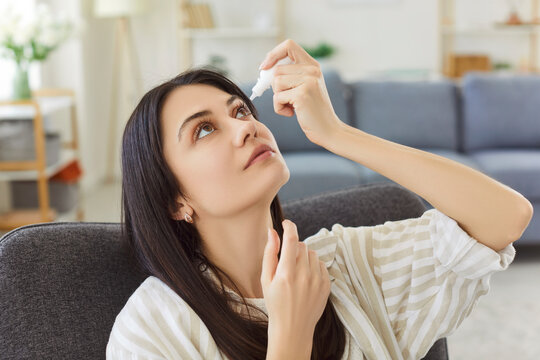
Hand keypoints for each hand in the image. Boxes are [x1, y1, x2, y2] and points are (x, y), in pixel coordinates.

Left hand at [258, 39, 344, 146]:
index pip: (289, 45)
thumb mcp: (304, 87)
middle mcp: (312, 70)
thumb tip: (264, 69)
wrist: (328, 130)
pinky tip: (293, 113)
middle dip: (275, 87)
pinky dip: (280, 108)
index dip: (273, 54)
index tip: (265, 67)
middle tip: (287, 99)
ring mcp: (308, 81)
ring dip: (278, 98)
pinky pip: (277, 98)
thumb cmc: (312, 111)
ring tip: (292, 106)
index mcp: (313, 65)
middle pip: (277, 70)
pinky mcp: (302, 95)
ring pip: (276, 83)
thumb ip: (290, 75)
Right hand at [261, 220, 330, 341]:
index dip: (289, 227)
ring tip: (296, 271)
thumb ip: (270, 254)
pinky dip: (313, 266)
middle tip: (286, 261)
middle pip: (302, 246)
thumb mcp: (266, 280)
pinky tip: (305, 278)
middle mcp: (304, 276)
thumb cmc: (275, 304)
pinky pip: (321, 264)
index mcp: (286, 274)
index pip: (292, 240)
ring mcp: (317, 281)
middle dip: (294, 247)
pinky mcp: (326, 286)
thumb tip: (272, 231)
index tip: (286, 223)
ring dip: (304, 256)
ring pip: (312, 254)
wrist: (292, 329)